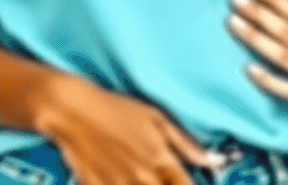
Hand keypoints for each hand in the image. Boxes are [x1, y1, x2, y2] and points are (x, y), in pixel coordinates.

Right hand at [34, 72, 229, 184]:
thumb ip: (186, 144)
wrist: (73, 110)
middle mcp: (143, 178)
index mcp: (161, 160)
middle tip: (161, 177)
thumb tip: (215, 161)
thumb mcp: (155, 118)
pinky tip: (125, 179)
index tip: (189, 184)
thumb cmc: (115, 109)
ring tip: (142, 177)